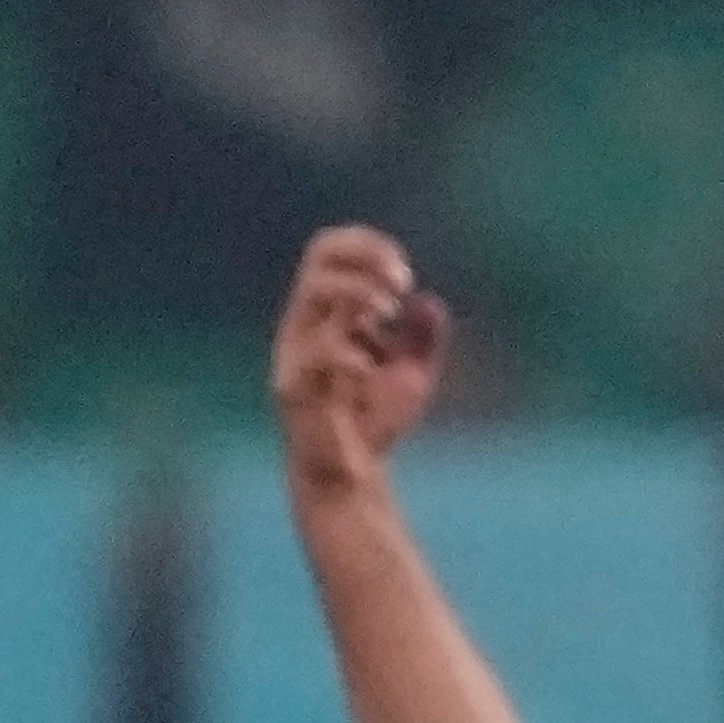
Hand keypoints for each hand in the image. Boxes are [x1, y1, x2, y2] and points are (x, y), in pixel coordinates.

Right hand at [272, 224, 448, 497]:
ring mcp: (296, 351)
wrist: (352, 476)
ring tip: (389, 312)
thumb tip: (429, 302)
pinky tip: (370, 369)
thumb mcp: (410, 374)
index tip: (405, 273)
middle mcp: (306, 323)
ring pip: (312, 293)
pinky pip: (315, 353)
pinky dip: (349, 352)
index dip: (367, 247)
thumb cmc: (374, 421)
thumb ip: (421, 338)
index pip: (331, 252)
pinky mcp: (294, 387)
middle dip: (365, 259)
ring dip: (358, 292)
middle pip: (319, 258)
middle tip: (402, 282)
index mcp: (328, 313)